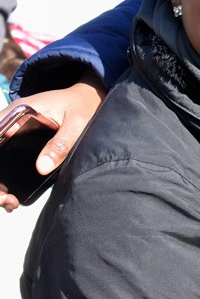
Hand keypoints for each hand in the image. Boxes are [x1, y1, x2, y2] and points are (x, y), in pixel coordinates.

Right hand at [0, 70, 105, 211]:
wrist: (91, 96)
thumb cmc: (84, 104)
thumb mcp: (76, 123)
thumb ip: (61, 143)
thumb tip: (41, 167)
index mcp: (19, 111)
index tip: (1, 184)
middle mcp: (11, 121)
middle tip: (5, 198)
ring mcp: (15, 131)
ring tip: (9, 202)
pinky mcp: (21, 141)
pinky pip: (7, 160)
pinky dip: (6, 178)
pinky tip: (12, 196)